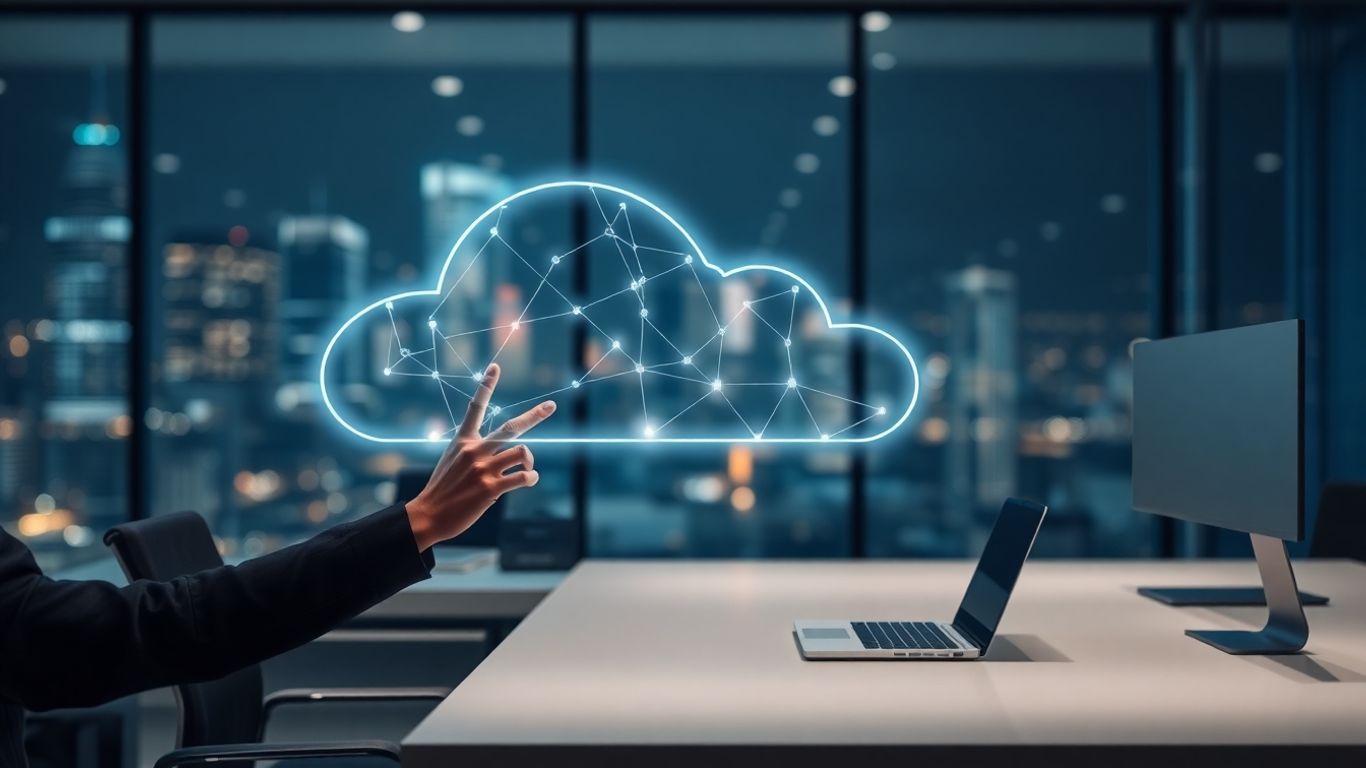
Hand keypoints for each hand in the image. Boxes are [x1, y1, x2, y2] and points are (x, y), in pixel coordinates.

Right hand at [405, 363, 555, 550]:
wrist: (428, 514)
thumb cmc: (442, 489)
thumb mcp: (452, 461)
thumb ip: (474, 452)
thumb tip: (499, 455)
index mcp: (463, 440)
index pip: (475, 407)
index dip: (486, 385)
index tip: (495, 367)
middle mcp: (475, 450)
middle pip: (512, 427)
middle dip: (535, 415)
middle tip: (551, 405)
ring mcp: (483, 469)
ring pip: (522, 452)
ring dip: (530, 461)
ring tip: (527, 469)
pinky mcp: (490, 488)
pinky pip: (523, 477)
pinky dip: (531, 478)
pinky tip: (528, 480)